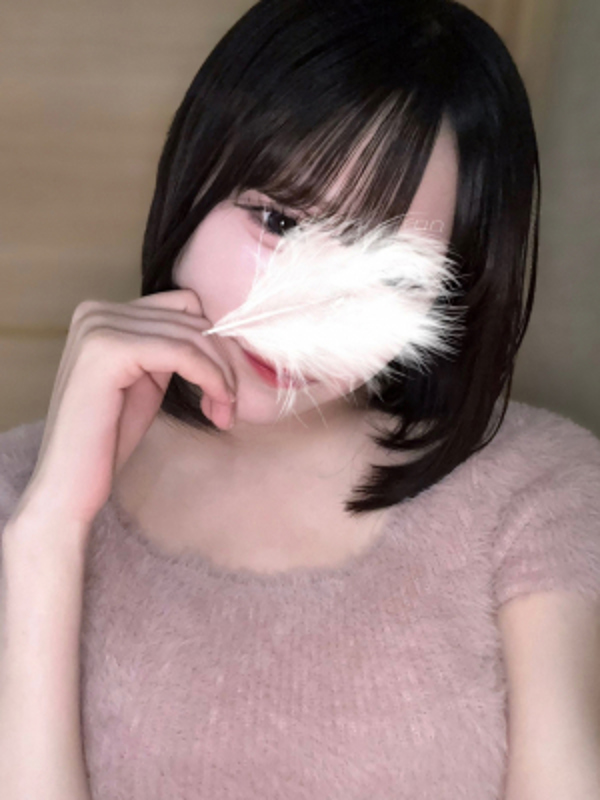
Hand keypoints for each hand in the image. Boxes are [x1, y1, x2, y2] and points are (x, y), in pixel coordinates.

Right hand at [10, 289, 236, 531]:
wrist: (70, 482)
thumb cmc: (109, 438)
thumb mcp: (147, 380)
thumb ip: (171, 349)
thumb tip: (223, 335)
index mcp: (105, 314)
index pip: (185, 306)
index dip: (215, 344)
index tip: (227, 385)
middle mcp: (97, 312)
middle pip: (192, 317)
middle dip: (223, 361)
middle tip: (231, 405)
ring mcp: (99, 327)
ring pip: (192, 335)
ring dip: (221, 374)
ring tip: (225, 411)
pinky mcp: (108, 350)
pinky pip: (181, 353)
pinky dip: (210, 378)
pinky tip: (216, 406)